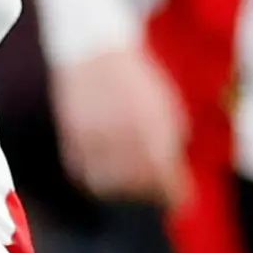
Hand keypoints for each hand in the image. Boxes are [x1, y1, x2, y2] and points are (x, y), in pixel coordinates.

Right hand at [53, 45, 190, 206]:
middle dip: (150, 193)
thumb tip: (171, 180)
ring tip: (131, 184)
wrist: (93, 50)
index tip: (182, 201)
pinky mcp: (71, 136)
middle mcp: (120, 132)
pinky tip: (107, 172)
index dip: (176, 194)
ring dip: (122, 190)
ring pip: (106, 184)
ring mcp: (92, 135)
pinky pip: (82, 173)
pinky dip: (96, 179)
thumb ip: (170, 143)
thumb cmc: (136, 82)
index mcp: (149, 123)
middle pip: (136, 184)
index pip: (164, 175)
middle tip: (157, 192)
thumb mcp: (165, 106)